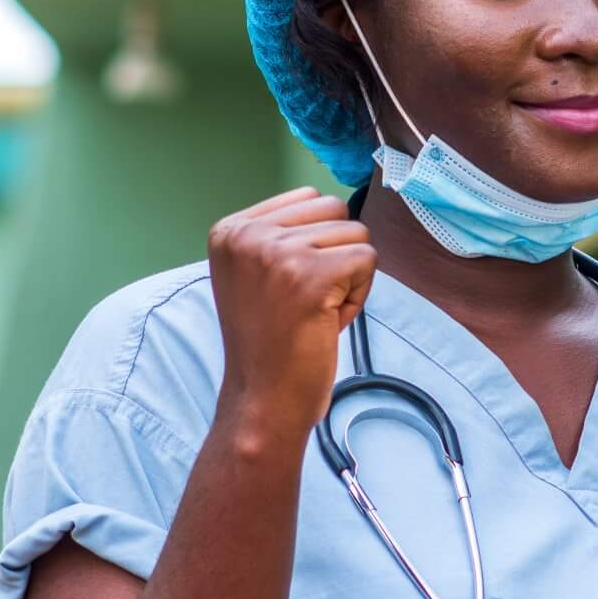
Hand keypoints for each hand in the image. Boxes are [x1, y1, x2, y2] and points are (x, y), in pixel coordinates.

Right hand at [205, 188, 375, 443]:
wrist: (262, 400)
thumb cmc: (270, 343)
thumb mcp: (257, 274)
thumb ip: (283, 235)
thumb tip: (338, 203)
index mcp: (230, 229)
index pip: (308, 198)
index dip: (317, 241)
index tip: (289, 285)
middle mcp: (247, 234)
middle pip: (335, 209)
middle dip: (336, 254)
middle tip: (306, 301)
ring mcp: (277, 252)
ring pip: (356, 234)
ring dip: (347, 278)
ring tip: (313, 312)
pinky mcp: (310, 274)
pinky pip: (367, 259)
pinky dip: (358, 295)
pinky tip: (326, 321)